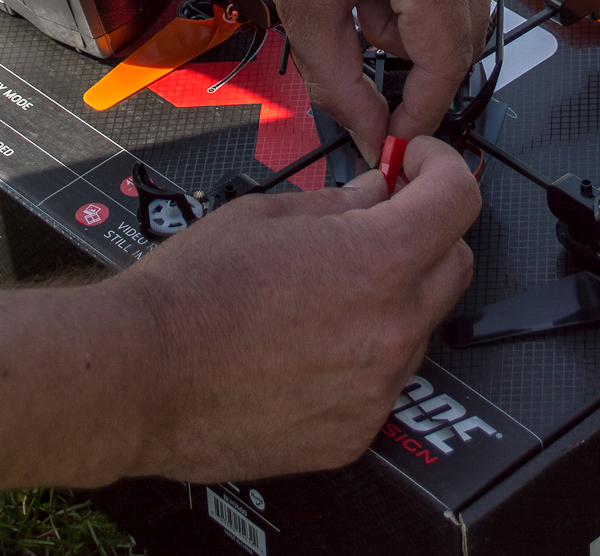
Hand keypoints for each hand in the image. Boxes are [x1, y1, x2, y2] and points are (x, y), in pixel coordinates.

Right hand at [115, 136, 479, 480]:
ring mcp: (377, 390)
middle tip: (383, 215)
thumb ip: (336, 204)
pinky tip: (311, 341)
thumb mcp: (266, 212)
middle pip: (455, 263)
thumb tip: (371, 197)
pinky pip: (384, 380)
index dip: (441, 168)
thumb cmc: (191, 292)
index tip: (419, 165)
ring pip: (420, 325)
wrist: (141, 374)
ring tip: (328, 287)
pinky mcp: (355, 434)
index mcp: (377, 261)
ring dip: (395, 295)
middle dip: (429, 229)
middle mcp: (392, 329)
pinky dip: (364, 353)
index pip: (458, 199)